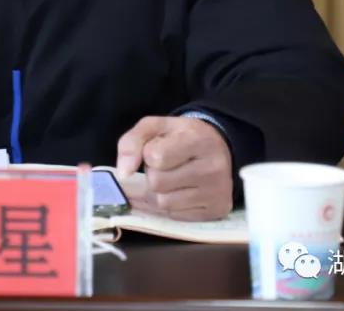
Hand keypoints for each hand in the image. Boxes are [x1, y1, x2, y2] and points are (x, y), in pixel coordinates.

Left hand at [115, 116, 232, 220]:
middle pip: (157, 183)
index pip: (155, 156)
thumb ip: (132, 142)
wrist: (219, 148)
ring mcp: (217, 192)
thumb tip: (123, 174)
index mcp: (198, 139)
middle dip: (152, 174)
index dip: (148, 154)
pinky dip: (168, 206)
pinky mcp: (217, 210)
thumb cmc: (182, 137)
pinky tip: (176, 192)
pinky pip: (175, 216)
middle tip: (164, 165)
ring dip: (157, 192)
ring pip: (163, 203)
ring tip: (169, 178)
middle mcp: (212, 167)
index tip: (157, 148)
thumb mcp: (155, 127)